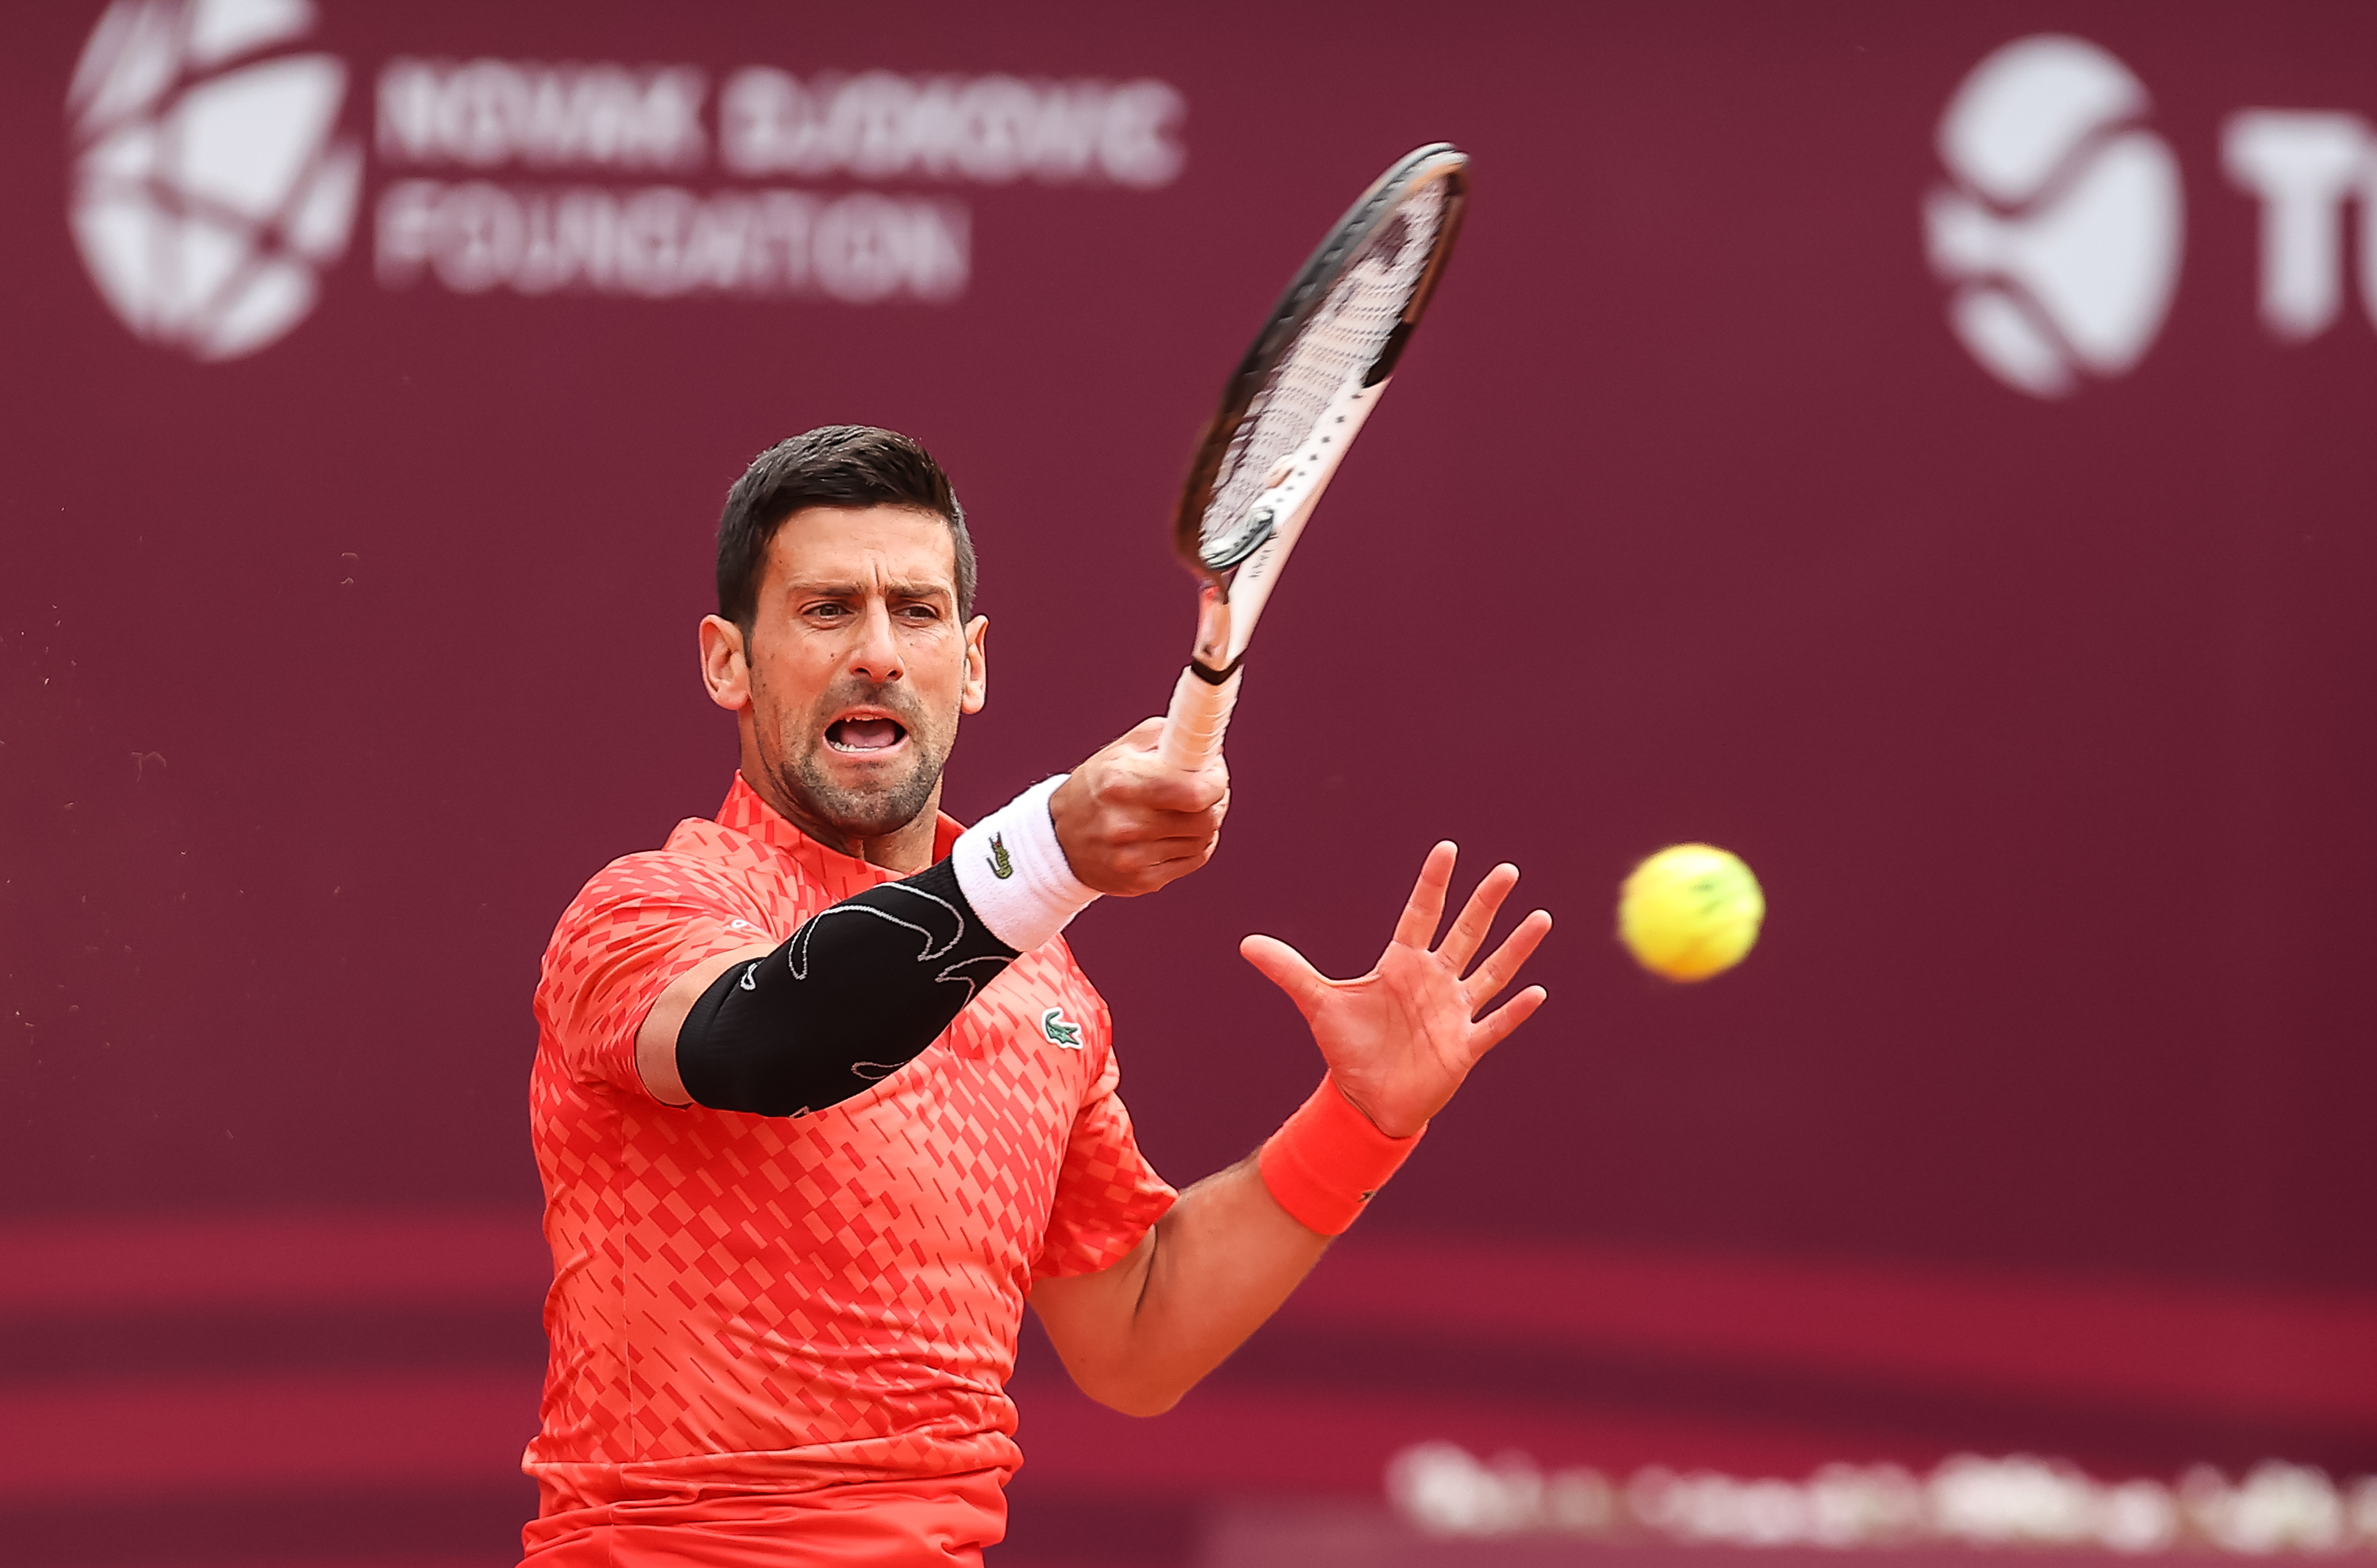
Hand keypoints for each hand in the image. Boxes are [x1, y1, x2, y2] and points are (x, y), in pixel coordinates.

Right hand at [1050, 718, 1227, 895]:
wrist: (1059, 841)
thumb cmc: (1096, 789)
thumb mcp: (1119, 751)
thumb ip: (1162, 735)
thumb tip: (1203, 741)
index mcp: (1121, 784)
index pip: (1194, 791)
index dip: (1216, 781)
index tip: (1215, 774)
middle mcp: (1125, 824)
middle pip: (1204, 819)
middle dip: (1215, 802)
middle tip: (1209, 791)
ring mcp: (1132, 858)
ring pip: (1202, 840)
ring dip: (1204, 824)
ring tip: (1187, 812)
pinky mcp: (1141, 881)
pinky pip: (1193, 861)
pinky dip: (1195, 846)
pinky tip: (1179, 834)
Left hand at [1242, 843, 1550, 1137]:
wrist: (1365, 1099)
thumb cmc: (1348, 1048)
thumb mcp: (1318, 1004)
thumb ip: (1289, 971)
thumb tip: (1247, 943)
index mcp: (1401, 965)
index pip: (1421, 915)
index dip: (1433, 884)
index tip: (1447, 849)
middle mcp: (1434, 981)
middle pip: (1464, 934)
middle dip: (1484, 904)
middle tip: (1506, 871)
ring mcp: (1453, 1013)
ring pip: (1490, 972)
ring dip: (1515, 948)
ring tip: (1539, 917)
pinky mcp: (1464, 1047)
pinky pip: (1494, 1025)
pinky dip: (1514, 1011)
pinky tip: (1536, 992)